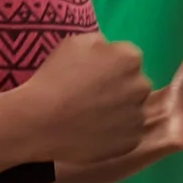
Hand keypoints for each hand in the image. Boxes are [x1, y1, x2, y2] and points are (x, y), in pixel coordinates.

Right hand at [12, 32, 152, 171]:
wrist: (41, 121)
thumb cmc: (55, 77)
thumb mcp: (73, 43)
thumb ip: (99, 42)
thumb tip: (108, 50)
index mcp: (129, 58)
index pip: (128, 58)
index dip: (110, 66)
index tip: (92, 75)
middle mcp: (141, 86)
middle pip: (135, 83)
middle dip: (120, 87)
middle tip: (93, 97)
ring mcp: (138, 116)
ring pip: (133, 109)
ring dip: (119, 110)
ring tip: (91, 117)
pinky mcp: (132, 141)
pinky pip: (128, 132)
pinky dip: (116, 132)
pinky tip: (94, 131)